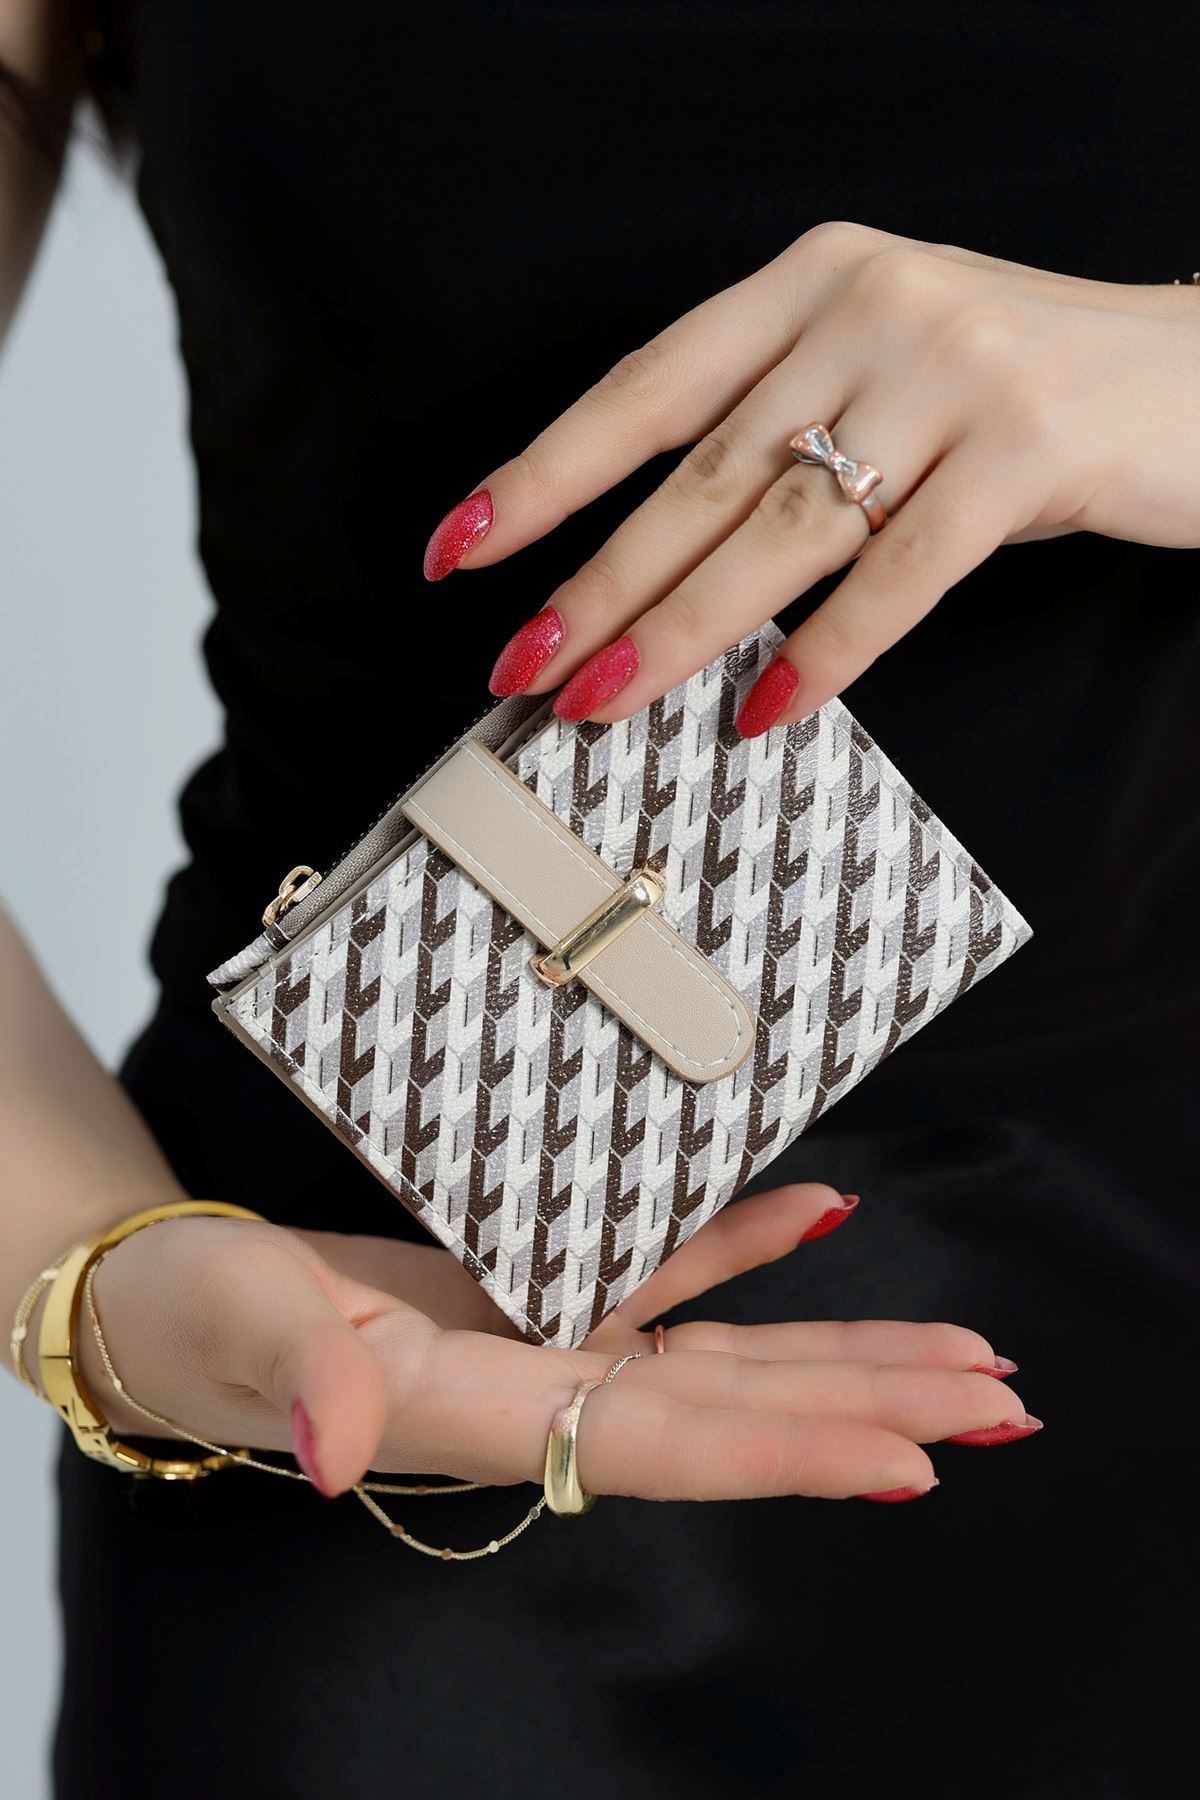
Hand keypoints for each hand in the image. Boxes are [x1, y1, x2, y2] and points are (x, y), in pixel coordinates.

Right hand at [77, 1186, 1036, 1503]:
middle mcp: (540, 1395)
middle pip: (736, 1411)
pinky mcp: (536, 1292)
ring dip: (839, 1349)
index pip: (664, 1445)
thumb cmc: (197, 1318)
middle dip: (867, 1406)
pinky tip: (820, 1215)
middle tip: (996, 1401)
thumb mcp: (239, 1328)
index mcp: (483, 1416)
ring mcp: (548, 1346)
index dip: (791, 1455)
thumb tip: (338, 1434)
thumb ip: (301, 1375)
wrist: (177, 1296)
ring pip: (724, 1353)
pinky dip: (746, 1248)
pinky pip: (666, 1273)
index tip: (914, 1464)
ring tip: (951, 1350)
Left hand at [431, 222, 1199, 731]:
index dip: (543, 476)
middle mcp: (869, 308)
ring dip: (679, 629)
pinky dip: (826, 650)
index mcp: (813, 281)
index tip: (461, 549)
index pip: (646, 389)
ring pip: (780, 527)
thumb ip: (785, 433)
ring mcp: (950, 372)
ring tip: (603, 699)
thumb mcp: (888, 372)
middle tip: (523, 663)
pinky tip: (767, 707)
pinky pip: (898, 573)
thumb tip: (655, 567)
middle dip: (595, 582)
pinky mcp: (1025, 448)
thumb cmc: (1026, 388)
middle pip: (697, 473)